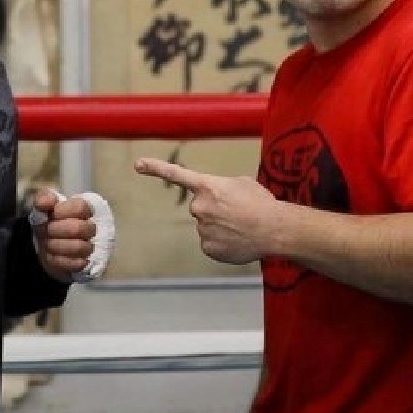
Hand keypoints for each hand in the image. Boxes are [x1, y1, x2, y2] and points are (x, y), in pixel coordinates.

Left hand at [30, 189, 96, 282]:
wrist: (45, 242)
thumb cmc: (47, 219)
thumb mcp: (42, 205)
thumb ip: (43, 199)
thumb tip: (44, 202)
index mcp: (82, 209)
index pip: (81, 207)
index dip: (62, 212)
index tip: (50, 214)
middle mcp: (89, 227)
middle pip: (79, 228)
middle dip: (56, 230)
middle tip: (45, 230)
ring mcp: (88, 246)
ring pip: (79, 247)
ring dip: (56, 245)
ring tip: (47, 242)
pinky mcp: (83, 263)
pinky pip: (76, 264)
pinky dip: (59, 260)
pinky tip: (51, 254)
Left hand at [134, 158, 279, 264]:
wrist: (275, 229)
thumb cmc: (261, 203)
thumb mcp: (242, 184)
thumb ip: (222, 188)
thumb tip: (218, 199)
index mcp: (207, 186)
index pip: (177, 174)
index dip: (155, 168)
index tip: (137, 164)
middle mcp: (199, 207)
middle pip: (200, 208)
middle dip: (215, 210)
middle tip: (237, 213)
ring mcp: (202, 229)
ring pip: (207, 227)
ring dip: (221, 227)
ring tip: (242, 227)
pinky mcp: (207, 248)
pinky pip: (211, 243)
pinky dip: (223, 243)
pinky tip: (238, 240)